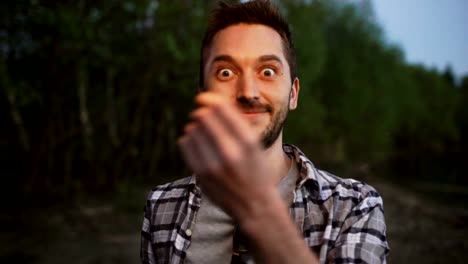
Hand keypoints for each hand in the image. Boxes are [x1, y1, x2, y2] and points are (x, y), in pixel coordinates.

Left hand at [178, 92, 275, 220]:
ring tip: (202, 132)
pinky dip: (188, 139)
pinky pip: (185, 144)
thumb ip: (235, 124)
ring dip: (195, 126)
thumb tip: (209, 100)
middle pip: (203, 116)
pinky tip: (196, 143)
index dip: (209, 99)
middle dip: (202, 113)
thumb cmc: (255, 169)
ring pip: (192, 129)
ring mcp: (214, 165)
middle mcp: (231, 152)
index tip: (203, 97)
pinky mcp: (201, 174)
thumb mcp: (254, 145)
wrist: (254, 205)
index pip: (221, 108)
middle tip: (203, 116)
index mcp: (248, 141)